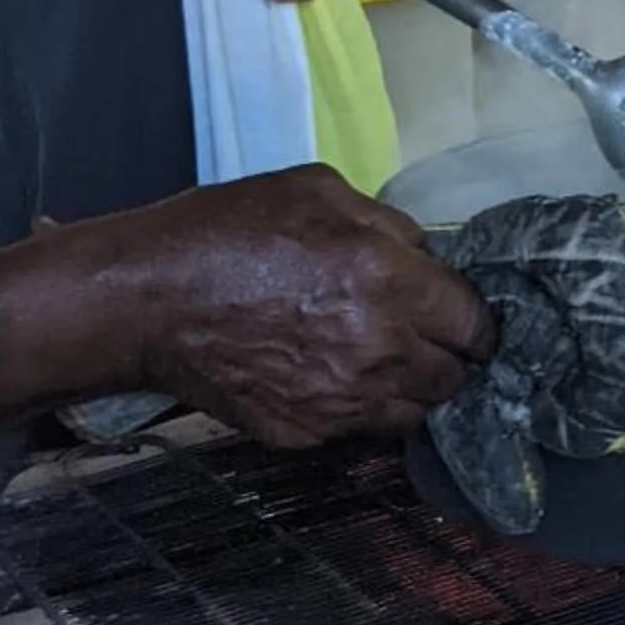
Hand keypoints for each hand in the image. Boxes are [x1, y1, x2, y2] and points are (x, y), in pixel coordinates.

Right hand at [137, 167, 493, 445]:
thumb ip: (388, 225)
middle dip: (451, 358)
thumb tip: (423, 256)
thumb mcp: (319, 191)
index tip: (459, 316)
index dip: (474, 321)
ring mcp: (343, 401)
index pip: (476, 325)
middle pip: (455, 377)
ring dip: (413, 391)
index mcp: (392, 282)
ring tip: (388, 365)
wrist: (148, 301)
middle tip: (429, 340)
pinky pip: (360, 431)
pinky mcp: (307, 434)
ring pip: (416, 415)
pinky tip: (339, 381)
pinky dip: (361, 411)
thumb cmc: (230, 230)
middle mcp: (380, 350)